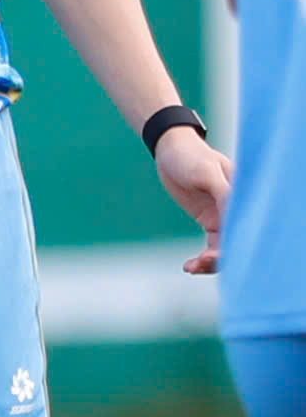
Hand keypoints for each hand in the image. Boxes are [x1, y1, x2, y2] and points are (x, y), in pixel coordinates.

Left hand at [154, 126, 231, 274]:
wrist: (169, 149)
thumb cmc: (190, 156)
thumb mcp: (206, 172)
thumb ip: (223, 193)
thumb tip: (236, 216)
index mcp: (243, 196)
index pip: (246, 225)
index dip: (238, 243)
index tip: (219, 255)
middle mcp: (237, 209)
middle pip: (237, 241)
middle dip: (222, 257)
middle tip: (200, 263)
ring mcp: (224, 216)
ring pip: (225, 248)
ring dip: (211, 262)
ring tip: (191, 268)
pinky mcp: (210, 221)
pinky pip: (212, 246)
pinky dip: (203, 258)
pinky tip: (190, 267)